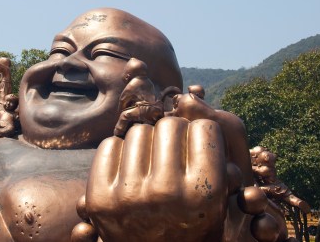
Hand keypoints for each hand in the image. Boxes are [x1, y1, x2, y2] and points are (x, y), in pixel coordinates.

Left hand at [85, 117, 227, 241]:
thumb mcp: (220, 192)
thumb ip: (214, 146)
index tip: (198, 148)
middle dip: (174, 134)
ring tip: (152, 166)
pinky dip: (121, 153)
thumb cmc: (193, 221)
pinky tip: (130, 172)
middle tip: (173, 155)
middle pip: (170, 125)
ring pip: (139, 131)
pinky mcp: (100, 198)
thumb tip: (188, 97)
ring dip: (147, 142)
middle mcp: (166, 193)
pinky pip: (110, 145)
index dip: (202, 136)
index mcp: (204, 193)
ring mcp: (129, 196)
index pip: (204, 128)